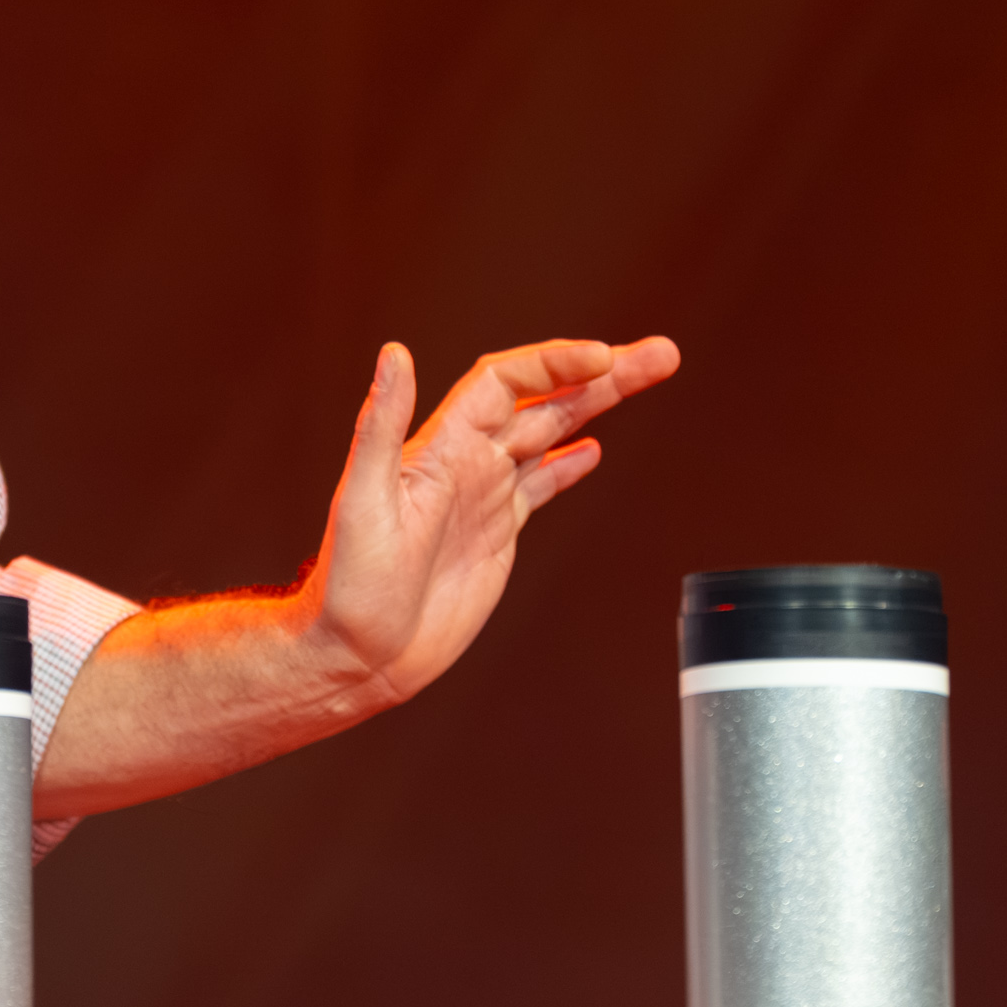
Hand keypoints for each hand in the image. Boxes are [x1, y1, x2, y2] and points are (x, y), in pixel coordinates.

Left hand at [296, 336, 682, 707]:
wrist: (357, 653)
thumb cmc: (349, 585)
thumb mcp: (362, 499)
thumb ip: (380, 424)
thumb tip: (394, 354)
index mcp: (441, 448)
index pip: (506, 383)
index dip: (555, 364)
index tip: (604, 357)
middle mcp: (466, 461)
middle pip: (546, 400)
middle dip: (603, 375)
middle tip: (657, 353)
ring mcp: (484, 494)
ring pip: (553, 434)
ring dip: (599, 405)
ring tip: (646, 376)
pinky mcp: (496, 532)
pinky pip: (540, 484)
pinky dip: (569, 464)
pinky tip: (593, 450)